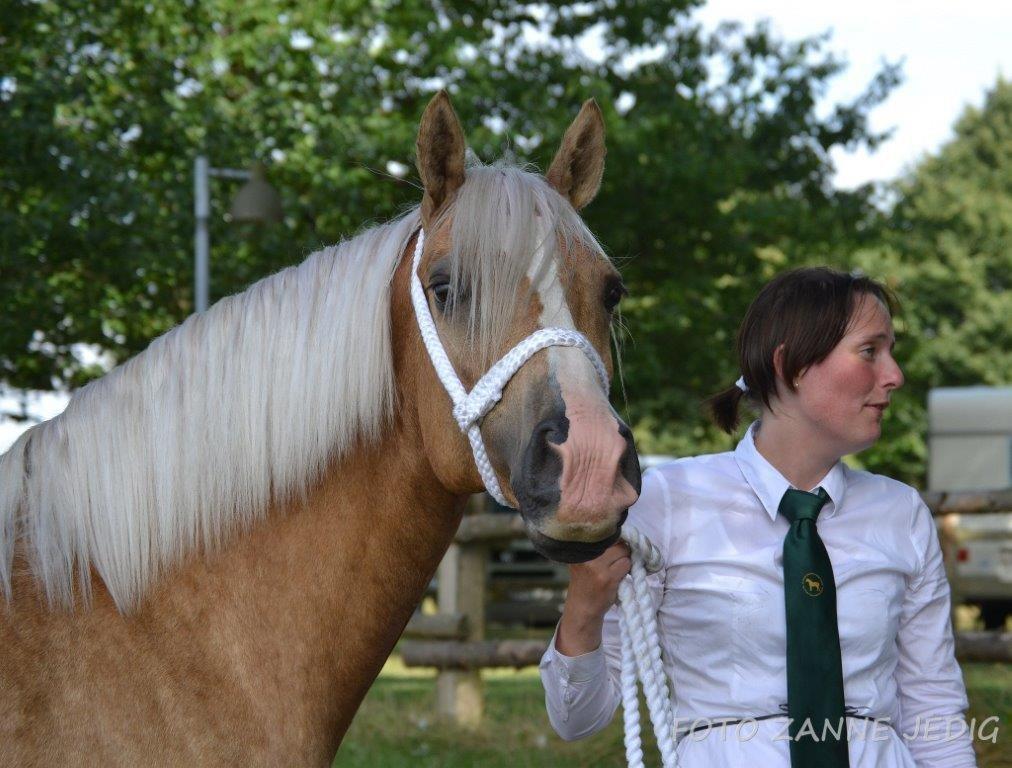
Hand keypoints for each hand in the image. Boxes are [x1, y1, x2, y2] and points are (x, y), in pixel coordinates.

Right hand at [555, 542, 630, 656]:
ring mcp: (596, 566)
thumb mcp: (584, 559)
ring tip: (615, 570)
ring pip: (624, 552)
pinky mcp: (607, 578)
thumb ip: (598, 546)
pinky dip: (626, 570)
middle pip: (617, 541)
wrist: (581, 608)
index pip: (604, 531)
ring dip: (625, 560)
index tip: (617, 543)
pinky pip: (626, 565)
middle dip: (622, 549)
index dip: (614, 537)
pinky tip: (617, 578)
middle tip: (616, 561)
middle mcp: (586, 554)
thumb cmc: (586, 582)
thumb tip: (624, 533)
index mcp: (579, 547)